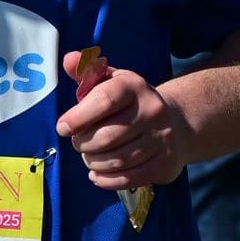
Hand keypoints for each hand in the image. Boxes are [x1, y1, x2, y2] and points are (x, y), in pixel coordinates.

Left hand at [57, 49, 190, 187]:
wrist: (176, 122)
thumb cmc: (130, 102)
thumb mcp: (112, 81)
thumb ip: (87, 71)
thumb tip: (67, 60)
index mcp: (135, 86)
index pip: (104, 101)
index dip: (78, 117)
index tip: (63, 128)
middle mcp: (152, 110)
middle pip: (107, 137)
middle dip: (83, 144)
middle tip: (79, 143)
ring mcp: (161, 139)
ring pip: (116, 161)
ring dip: (93, 163)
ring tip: (89, 157)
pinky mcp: (165, 164)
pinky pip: (128, 179)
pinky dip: (106, 180)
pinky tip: (98, 174)